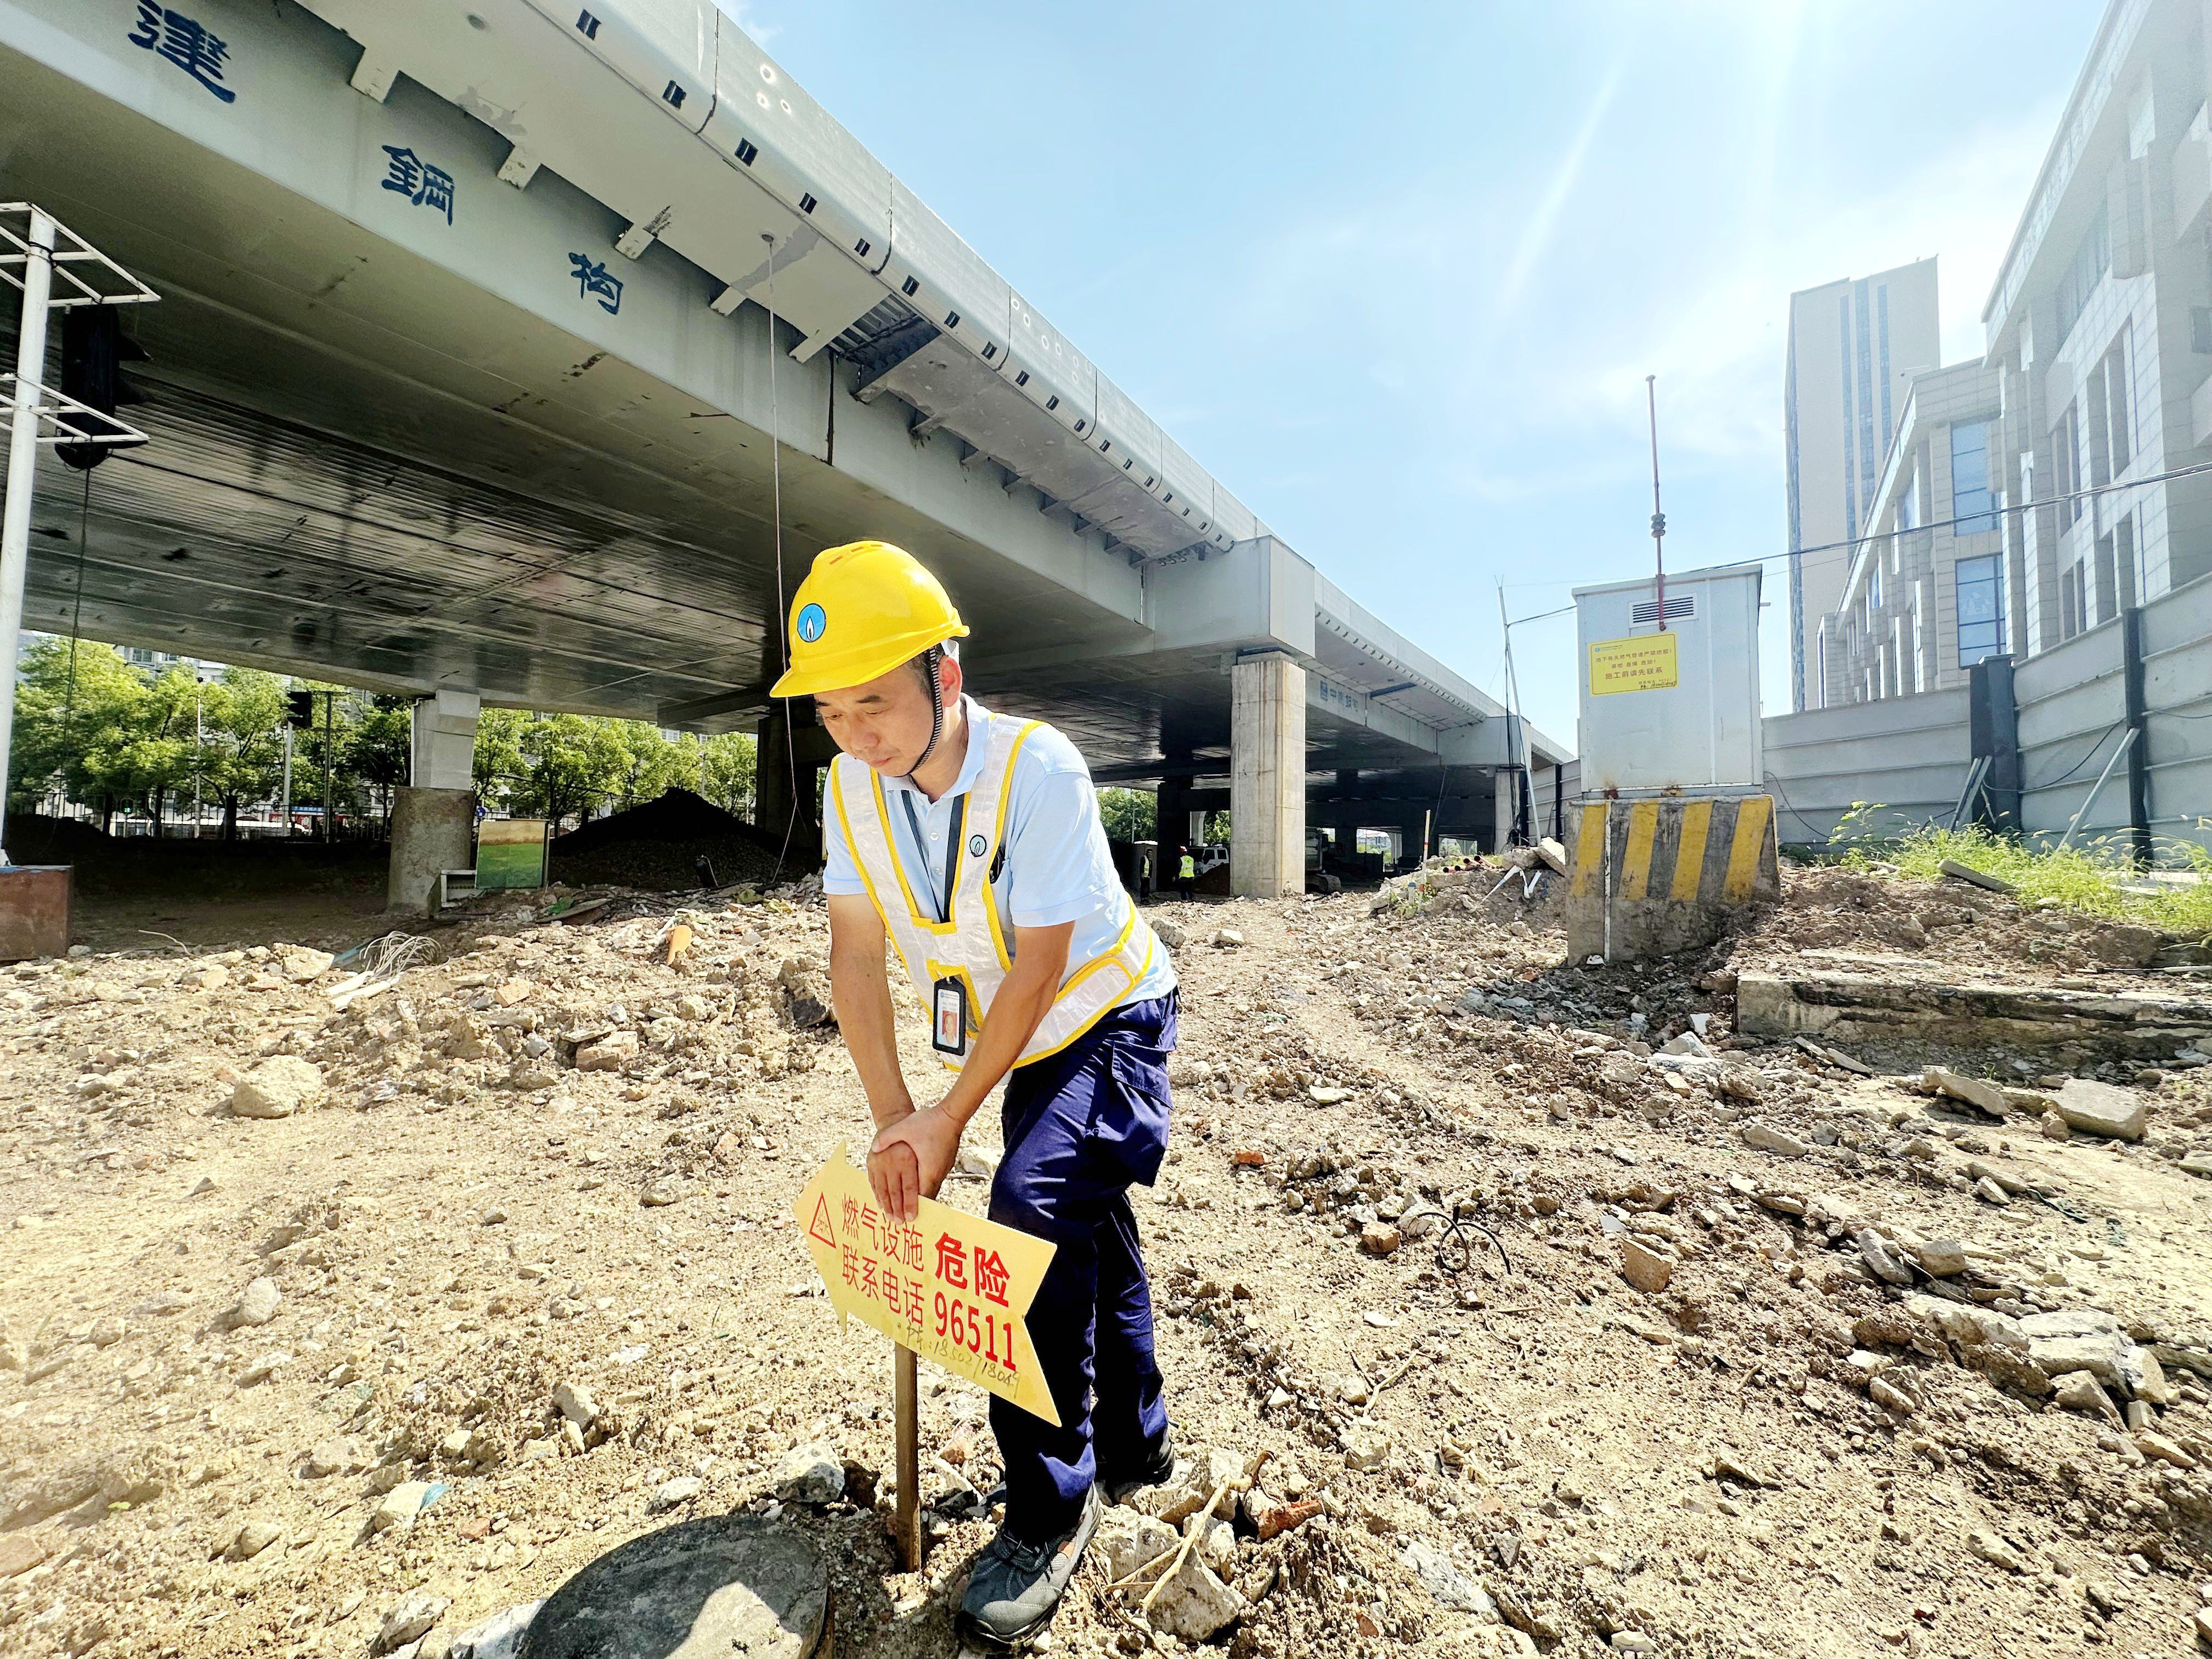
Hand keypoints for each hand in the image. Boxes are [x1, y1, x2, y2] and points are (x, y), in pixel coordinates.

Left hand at [867, 1106, 963, 1223]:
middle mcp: (937, 1172)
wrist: (952, 1113)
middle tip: (904, 1221)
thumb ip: (887, 1138)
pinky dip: (924, 1187)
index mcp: (927, 1169)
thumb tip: (874, 1148)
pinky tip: (917, 1189)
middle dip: (914, 1207)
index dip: (910, 1207)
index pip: (919, 1195)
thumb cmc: (929, 1121)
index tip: (902, 1217)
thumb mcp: (904, 1128)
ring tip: (910, 1209)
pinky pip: (933, 1181)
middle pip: (926, 1197)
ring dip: (920, 1198)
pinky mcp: (945, 1163)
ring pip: (930, 1190)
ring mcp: (943, 1168)